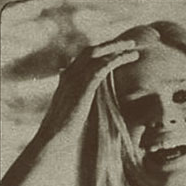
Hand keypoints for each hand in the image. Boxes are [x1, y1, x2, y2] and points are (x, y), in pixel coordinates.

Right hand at [1, 37, 139, 185]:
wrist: (51, 141)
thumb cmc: (60, 135)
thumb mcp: (70, 115)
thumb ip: (77, 104)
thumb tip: (81, 107)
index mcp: (65, 79)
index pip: (84, 58)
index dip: (101, 52)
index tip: (116, 52)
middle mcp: (69, 74)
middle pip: (91, 50)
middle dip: (111, 45)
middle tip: (129, 43)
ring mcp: (74, 79)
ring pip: (97, 54)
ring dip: (117, 48)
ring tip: (134, 47)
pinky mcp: (82, 88)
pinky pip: (102, 66)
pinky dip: (116, 59)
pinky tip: (129, 57)